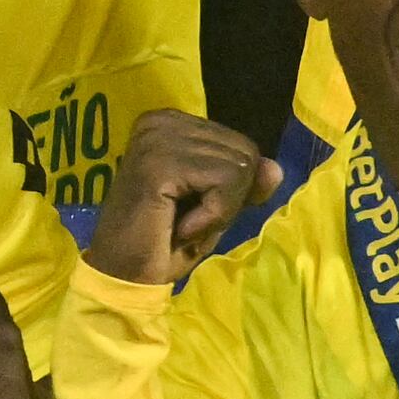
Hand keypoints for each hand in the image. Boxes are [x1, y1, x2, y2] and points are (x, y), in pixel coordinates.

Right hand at [82, 106, 279, 287]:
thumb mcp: (215, 207)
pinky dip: (214, 215)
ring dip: (219, 210)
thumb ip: (244, 182)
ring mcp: (157, 139)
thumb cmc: (163, 243)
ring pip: (240, 166)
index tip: (191, 208)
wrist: (124, 276)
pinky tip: (182, 228)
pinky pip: (226, 180)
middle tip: (187, 219)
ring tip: (182, 224)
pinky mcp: (160, 163)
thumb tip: (275, 168)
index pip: (240, 143)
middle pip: (245, 150)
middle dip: (228, 197)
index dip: (231, 186)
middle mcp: (160, 122)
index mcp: (169, 123)